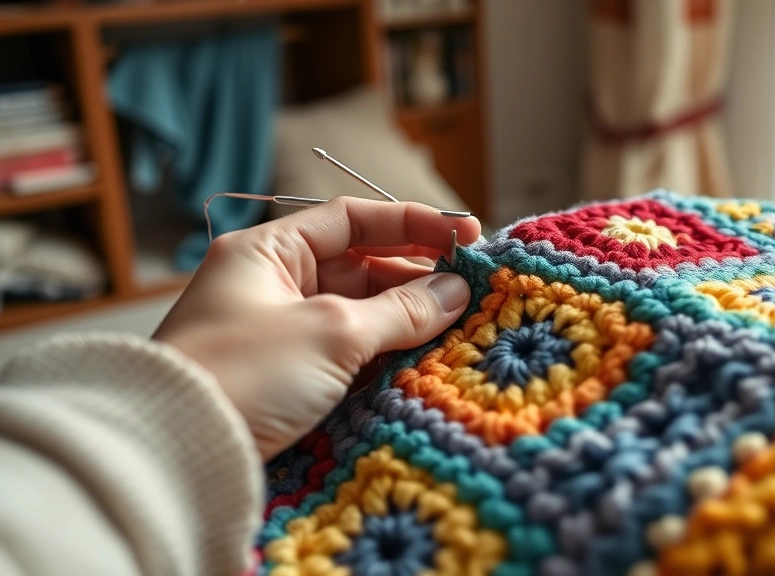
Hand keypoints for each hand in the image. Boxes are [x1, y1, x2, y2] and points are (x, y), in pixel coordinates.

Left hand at [153, 197, 480, 459]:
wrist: (176, 454)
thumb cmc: (243, 374)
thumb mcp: (331, 333)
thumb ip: (401, 309)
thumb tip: (454, 292)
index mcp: (268, 252)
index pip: (352, 220)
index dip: (412, 224)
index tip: (465, 236)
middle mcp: (272, 284)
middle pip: (359, 266)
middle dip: (415, 277)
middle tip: (469, 291)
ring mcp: (278, 332)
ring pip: (356, 311)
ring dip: (404, 318)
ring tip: (456, 327)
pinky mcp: (284, 376)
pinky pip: (345, 350)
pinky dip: (382, 352)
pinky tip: (421, 359)